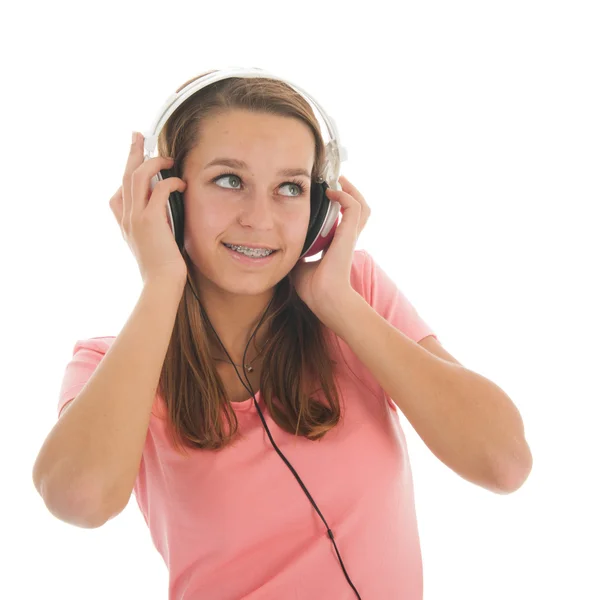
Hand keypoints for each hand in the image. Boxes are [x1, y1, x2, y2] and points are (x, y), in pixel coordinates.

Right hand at [109, 132, 188, 285]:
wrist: (161, 284)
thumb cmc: (163, 268)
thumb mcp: (155, 244)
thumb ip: (156, 227)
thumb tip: (167, 215)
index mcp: (126, 224)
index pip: (118, 193)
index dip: (125, 173)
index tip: (135, 160)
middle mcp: (127, 218)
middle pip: (125, 176)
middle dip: (132, 153)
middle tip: (138, 135)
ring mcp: (136, 218)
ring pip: (137, 177)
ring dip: (153, 162)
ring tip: (167, 158)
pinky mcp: (150, 221)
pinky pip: (158, 190)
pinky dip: (170, 182)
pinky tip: (181, 183)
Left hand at [290, 175, 369, 326]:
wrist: (325, 299)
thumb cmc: (314, 289)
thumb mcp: (299, 265)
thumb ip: (295, 253)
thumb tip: (279, 246)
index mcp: (337, 245)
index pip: (343, 221)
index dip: (337, 207)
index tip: (325, 195)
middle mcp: (346, 238)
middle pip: (357, 210)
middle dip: (349, 193)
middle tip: (335, 181)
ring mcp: (349, 235)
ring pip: (361, 205)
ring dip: (351, 190)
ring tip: (338, 180)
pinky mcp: (348, 234)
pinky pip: (353, 207)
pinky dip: (345, 195)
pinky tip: (332, 191)